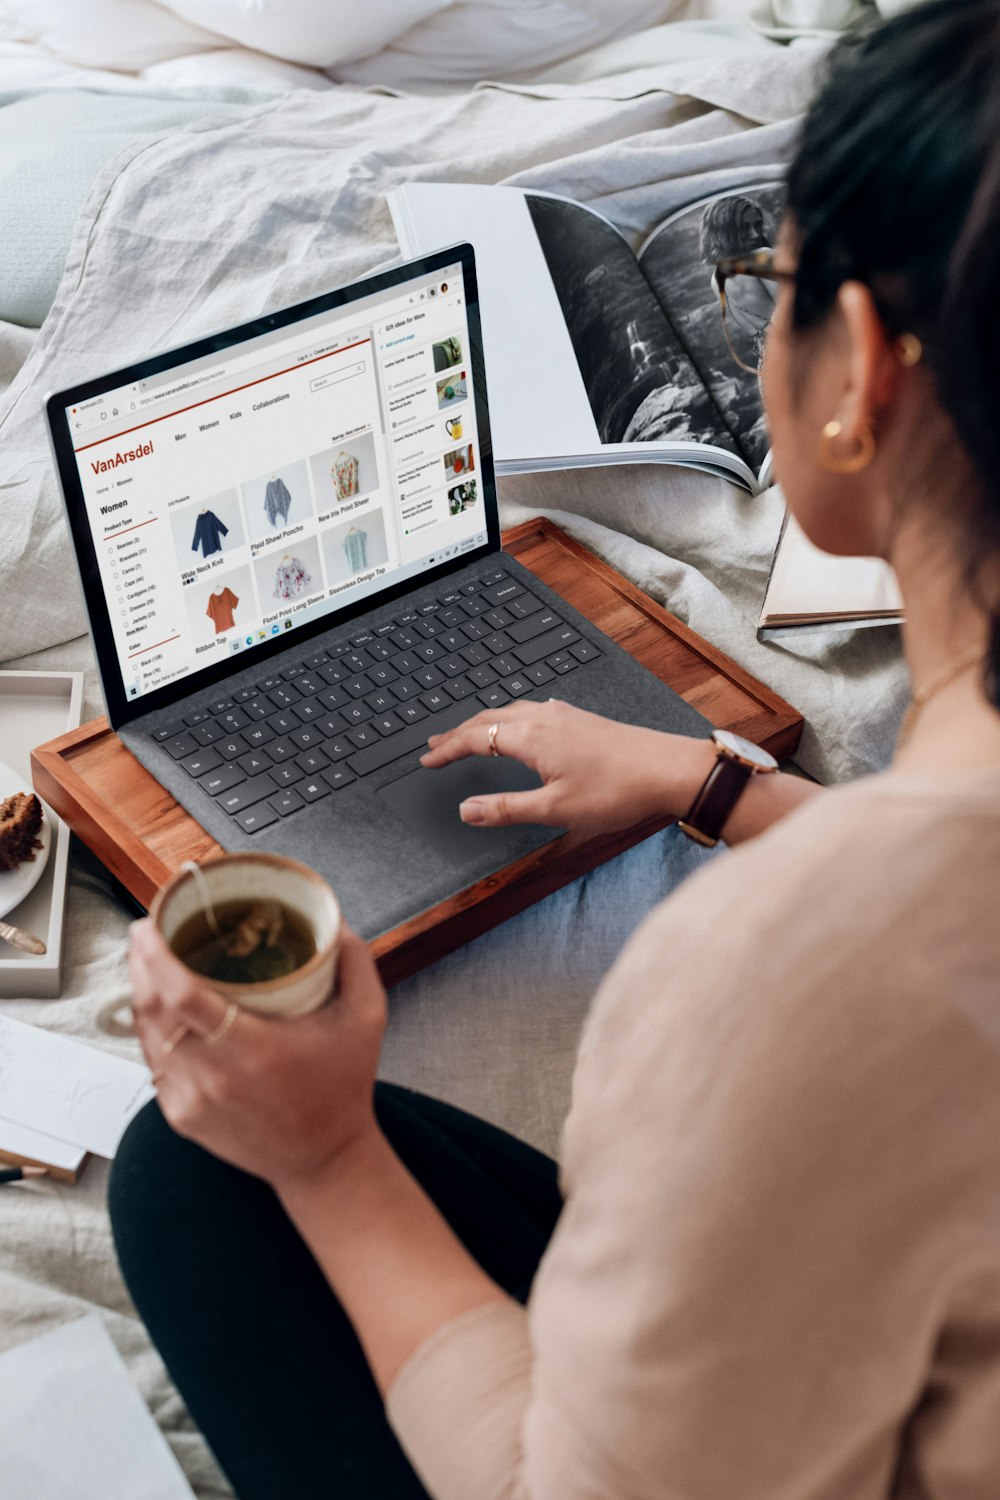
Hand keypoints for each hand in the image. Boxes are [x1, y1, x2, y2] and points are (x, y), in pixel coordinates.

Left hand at [129, 919, 386, 1189]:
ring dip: (142, 993)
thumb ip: (355, 962)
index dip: (155, 957)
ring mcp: (191, 1100)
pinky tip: (162, 1009)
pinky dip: (153, 1030)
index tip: (151, 924)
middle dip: (140, 963)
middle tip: (148, 931)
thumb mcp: (366, 1019)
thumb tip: (332, 916)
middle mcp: (214, 1077)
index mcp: (254, 1049)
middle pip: (152, 1010)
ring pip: (147, 1035)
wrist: (324, 1160)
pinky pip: (155, 1062)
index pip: (181, 996)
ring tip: (150, 962)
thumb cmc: (344, 1086)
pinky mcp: (181, 1116)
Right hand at [419, 700, 714, 836]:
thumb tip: (467, 810)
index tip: (427, 760)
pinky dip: (508, 719)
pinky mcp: (580, 719)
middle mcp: (543, 718)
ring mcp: (563, 716)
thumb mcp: (555, 809)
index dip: (447, 750)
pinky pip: (530, 712)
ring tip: (466, 735)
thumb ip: (506, 809)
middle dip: (457, 733)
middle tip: (434, 745)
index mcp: (531, 737)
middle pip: (487, 720)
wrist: (668, 770)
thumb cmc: (618, 790)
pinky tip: (518, 727)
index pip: (474, 738)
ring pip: (509, 712)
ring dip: (482, 724)